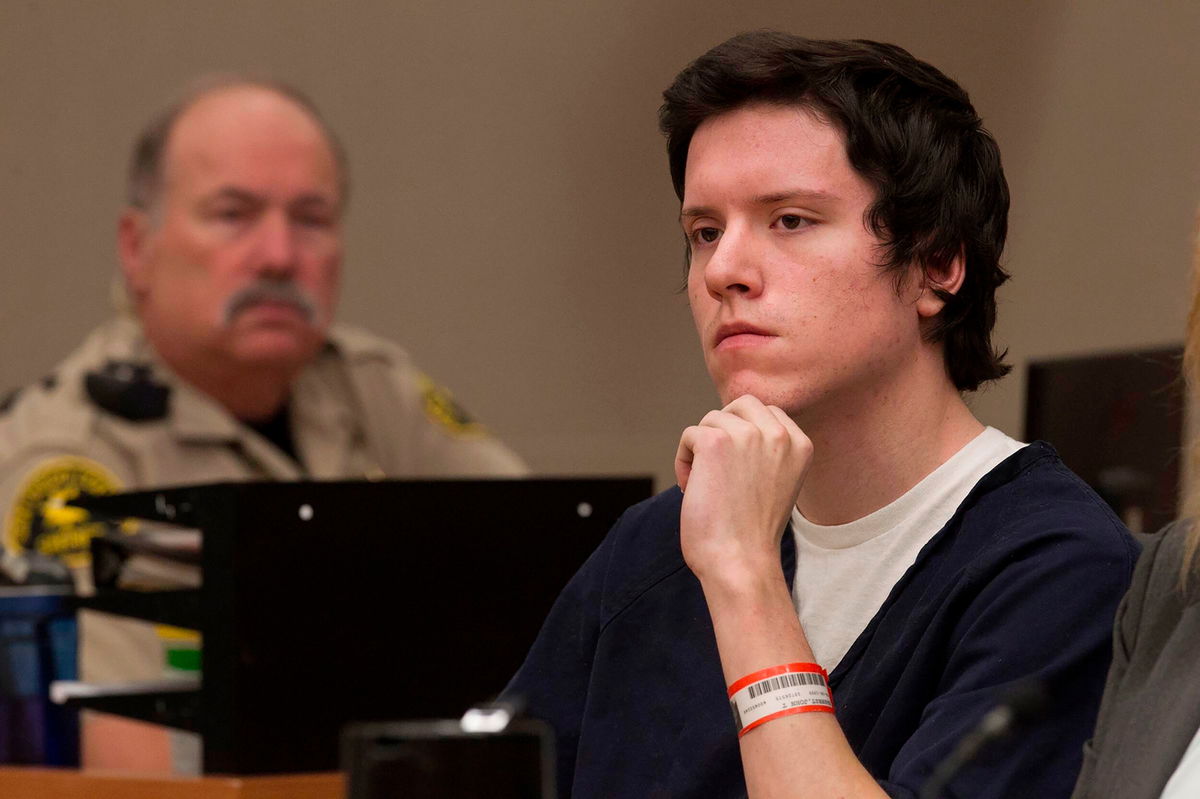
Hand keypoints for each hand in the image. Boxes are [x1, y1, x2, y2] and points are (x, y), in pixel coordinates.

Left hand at [675, 394, 812, 585]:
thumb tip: (733, 423)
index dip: (744, 434)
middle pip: (740, 405)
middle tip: (717, 468)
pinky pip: (689, 435)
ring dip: (701, 450)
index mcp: (800, 444)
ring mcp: (748, 435)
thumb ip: (767, 451)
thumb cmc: (752, 533)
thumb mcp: (776, 482)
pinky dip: (683, 461)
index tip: (738, 469)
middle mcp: (779, 434)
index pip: (767, 412)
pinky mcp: (715, 441)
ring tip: (707, 486)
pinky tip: (692, 488)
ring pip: (711, 420)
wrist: (740, 562)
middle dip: (723, 429)